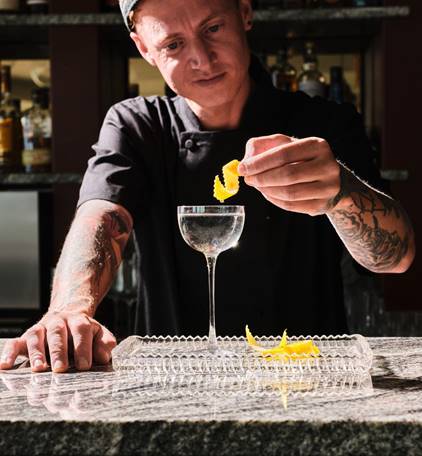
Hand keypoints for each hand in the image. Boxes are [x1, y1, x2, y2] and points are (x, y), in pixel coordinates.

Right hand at [0, 311, 115, 372]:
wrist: (68, 316)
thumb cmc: (84, 333)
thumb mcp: (99, 335)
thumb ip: (104, 344)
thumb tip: (104, 357)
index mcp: (78, 321)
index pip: (81, 330)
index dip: (83, 347)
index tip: (84, 366)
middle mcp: (58, 322)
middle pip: (57, 333)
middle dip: (59, 351)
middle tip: (61, 369)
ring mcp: (40, 329)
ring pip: (36, 337)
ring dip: (36, 353)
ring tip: (38, 368)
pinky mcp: (25, 337)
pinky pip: (14, 343)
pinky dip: (9, 353)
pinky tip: (5, 366)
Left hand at [238, 134, 340, 215]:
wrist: (328, 179)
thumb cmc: (300, 159)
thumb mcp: (284, 145)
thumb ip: (263, 146)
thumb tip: (246, 160)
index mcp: (317, 145)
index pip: (283, 154)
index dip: (260, 163)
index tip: (242, 168)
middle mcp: (327, 165)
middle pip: (287, 175)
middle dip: (262, 178)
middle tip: (248, 180)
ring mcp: (328, 187)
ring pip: (289, 193)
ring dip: (267, 191)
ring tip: (257, 186)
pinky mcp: (322, 205)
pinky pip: (291, 205)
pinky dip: (274, 200)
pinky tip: (268, 193)